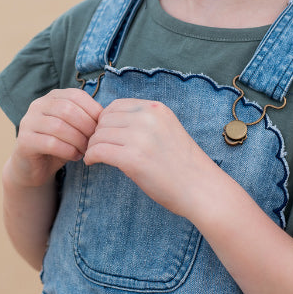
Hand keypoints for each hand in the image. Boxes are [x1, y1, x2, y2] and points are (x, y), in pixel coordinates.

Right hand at [6, 88, 102, 188]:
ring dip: (78, 140)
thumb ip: (86, 117)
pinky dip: (67, 151)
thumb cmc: (60, 143)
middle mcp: (38, 105)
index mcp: (53, 96)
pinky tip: (75, 156)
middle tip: (95, 141)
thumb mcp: (74, 126)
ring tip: (86, 150)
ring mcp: (28, 122)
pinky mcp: (24, 141)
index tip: (102, 127)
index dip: (93, 110)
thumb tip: (107, 115)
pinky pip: (50, 143)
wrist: (35, 167)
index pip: (76, 96)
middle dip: (86, 126)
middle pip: (68, 110)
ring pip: (59, 127)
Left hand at [83, 98, 218, 218]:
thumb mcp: (167, 129)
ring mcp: (140, 137)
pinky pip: (98, 151)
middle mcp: (147, 118)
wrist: (201, 188)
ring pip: (99, 135)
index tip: (105, 134)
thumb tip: (110, 123)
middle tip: (97, 148)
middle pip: (104, 119)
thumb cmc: (183, 164)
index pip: (116, 105)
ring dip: (93, 146)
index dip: (106, 120)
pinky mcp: (133, 159)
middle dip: (97, 134)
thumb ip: (144, 122)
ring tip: (95, 157)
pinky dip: (91, 157)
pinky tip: (93, 163)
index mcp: (156, 108)